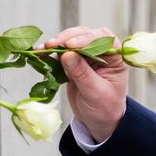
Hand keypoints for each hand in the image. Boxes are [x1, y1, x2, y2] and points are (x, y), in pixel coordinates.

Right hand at [50, 25, 129, 141]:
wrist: (98, 120)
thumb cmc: (105, 108)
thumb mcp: (95, 92)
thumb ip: (82, 73)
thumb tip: (67, 55)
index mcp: (115, 58)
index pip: (103, 39)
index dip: (86, 38)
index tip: (70, 45)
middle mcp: (102, 52)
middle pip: (84, 35)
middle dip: (67, 38)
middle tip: (51, 45)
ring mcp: (87, 55)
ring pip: (71, 40)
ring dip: (56, 43)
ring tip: (42, 49)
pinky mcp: (73, 61)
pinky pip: (61, 52)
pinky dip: (51, 52)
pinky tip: (40, 54)